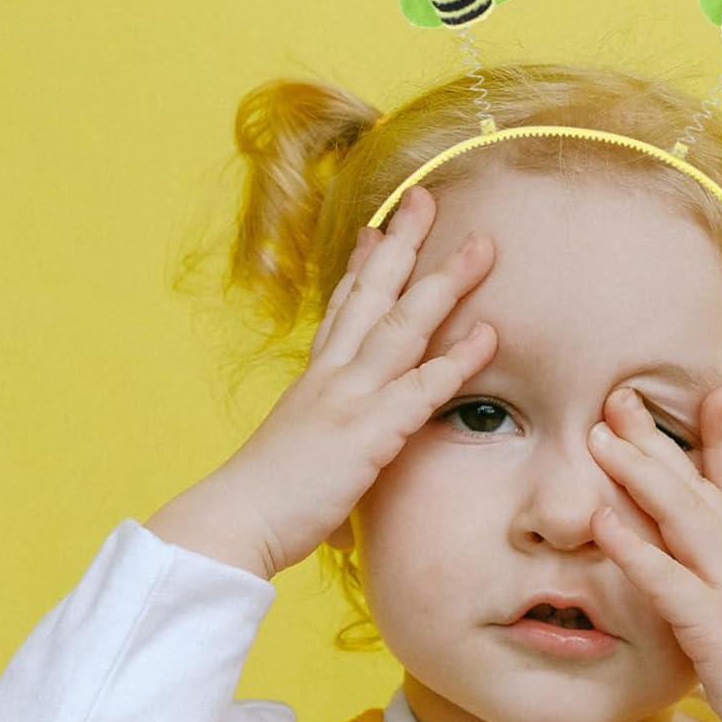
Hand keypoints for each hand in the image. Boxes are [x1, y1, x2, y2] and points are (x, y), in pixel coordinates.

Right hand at [146, 185, 496, 578]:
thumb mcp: (295, 461)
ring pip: (404, 326)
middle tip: (426, 199)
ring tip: (481, 247)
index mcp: (312, 381)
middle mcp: (330, 376)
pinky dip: (458, 359)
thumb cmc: (263, 505)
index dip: (361, 266)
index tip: (377, 230)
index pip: (341, 310)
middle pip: (371, 295)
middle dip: (402, 243)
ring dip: (445, 283)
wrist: (233, 522)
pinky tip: (489, 333)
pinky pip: (423, 388)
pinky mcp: (368, 433)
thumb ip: (324, 456)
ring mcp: (349, 398)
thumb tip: (335, 485)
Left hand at [586, 385, 721, 721]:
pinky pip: (666, 578)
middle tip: (618, 396)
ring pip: (681, 515)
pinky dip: (633, 546)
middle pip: (695, 483)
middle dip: (655, 437)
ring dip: (638, 472)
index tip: (709, 390)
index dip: (721, 433)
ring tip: (600, 437)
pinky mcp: (714, 625)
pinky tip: (602, 521)